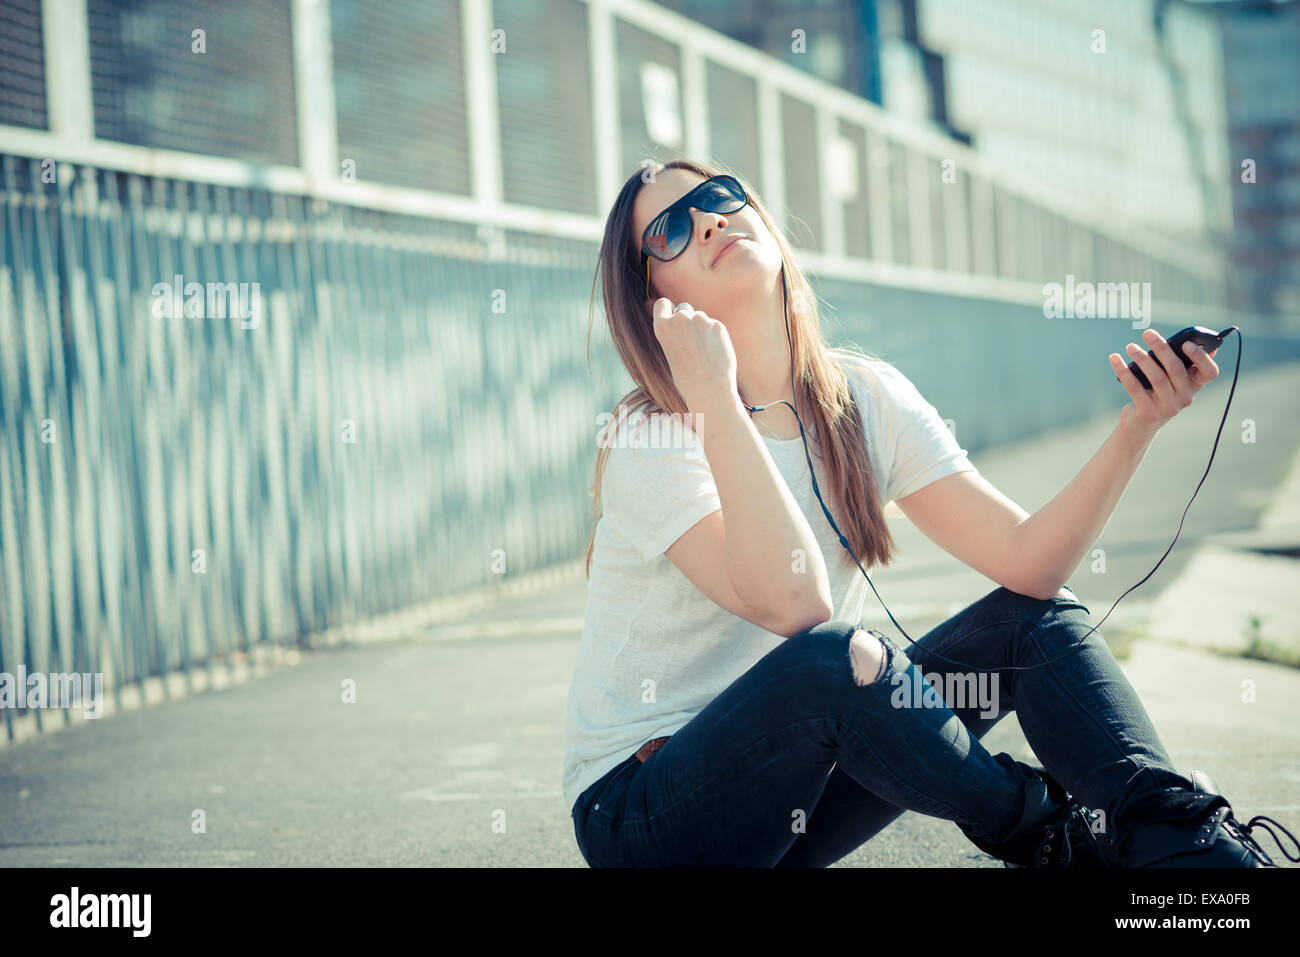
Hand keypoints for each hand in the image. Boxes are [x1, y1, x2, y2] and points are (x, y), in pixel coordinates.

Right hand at [652, 298, 739, 414]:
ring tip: (704, 355)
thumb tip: (682, 319)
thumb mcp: (671, 352)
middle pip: (685, 310)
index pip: (663, 304)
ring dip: (703, 331)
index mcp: (662, 326)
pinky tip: (714, 354)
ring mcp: (700, 319)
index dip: (669, 311)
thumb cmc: (688, 377)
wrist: (708, 390)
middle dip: (689, 322)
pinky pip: (715, 327)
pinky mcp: (717, 325)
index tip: (674, 320)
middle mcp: (680, 318)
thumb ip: (675, 334)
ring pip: (701, 319)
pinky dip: (716, 337)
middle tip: (693, 346)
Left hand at [1108, 329, 1219, 436]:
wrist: (1141, 423)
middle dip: (1161, 348)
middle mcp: (1186, 398)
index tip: (1186, 343)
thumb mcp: (1171, 379)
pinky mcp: (1150, 414)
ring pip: (1156, 377)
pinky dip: (1124, 371)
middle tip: (1148, 333)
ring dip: (1142, 358)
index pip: (1210, 372)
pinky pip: (1135, 388)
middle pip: (1176, 369)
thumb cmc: (1157, 393)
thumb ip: (1179, 362)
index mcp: (1195, 385)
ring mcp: (1169, 407)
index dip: (1201, 357)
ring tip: (1130, 346)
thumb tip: (1190, 340)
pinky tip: (1115, 359)